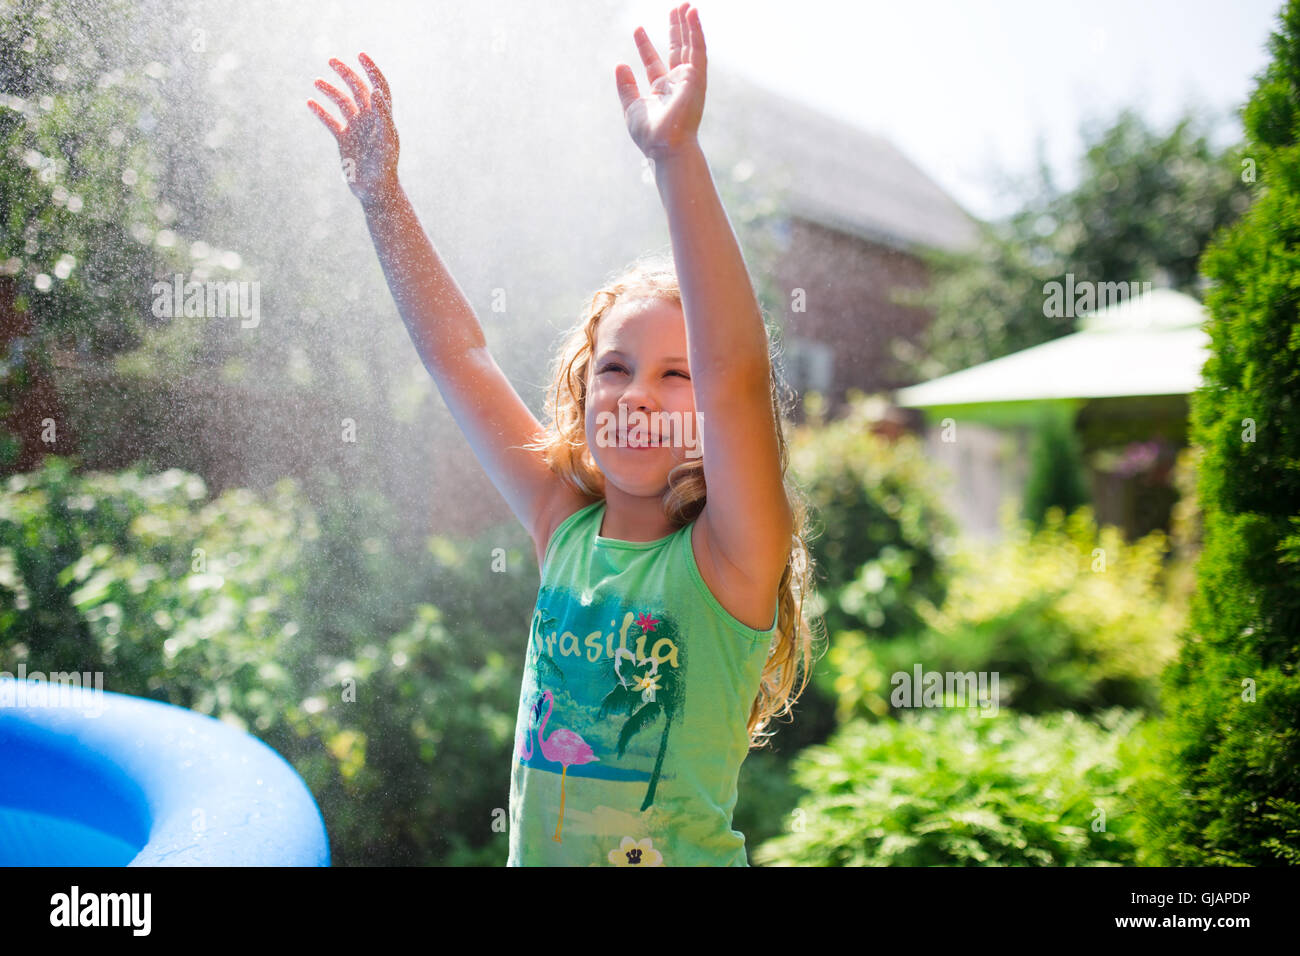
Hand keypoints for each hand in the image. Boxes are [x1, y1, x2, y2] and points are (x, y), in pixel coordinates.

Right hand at [307, 52, 398, 204]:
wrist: (375, 191)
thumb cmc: (385, 167)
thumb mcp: (385, 141)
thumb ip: (382, 116)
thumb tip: (375, 91)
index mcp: (383, 117)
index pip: (379, 86)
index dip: (371, 70)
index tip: (360, 55)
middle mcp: (370, 120)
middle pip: (358, 89)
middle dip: (346, 73)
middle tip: (331, 61)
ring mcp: (356, 129)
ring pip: (342, 103)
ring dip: (330, 90)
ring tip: (316, 82)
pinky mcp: (345, 140)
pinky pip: (331, 121)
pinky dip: (321, 112)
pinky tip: (310, 102)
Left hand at [615, 3, 706, 160]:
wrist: (665, 145)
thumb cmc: (649, 134)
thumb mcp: (631, 106)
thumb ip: (626, 86)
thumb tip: (619, 64)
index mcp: (661, 91)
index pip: (654, 61)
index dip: (645, 44)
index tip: (637, 28)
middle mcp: (677, 84)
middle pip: (676, 50)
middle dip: (675, 30)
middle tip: (673, 9)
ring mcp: (688, 80)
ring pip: (689, 46)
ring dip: (688, 25)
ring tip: (685, 5)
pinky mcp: (697, 77)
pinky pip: (698, 49)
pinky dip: (696, 31)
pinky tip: (693, 14)